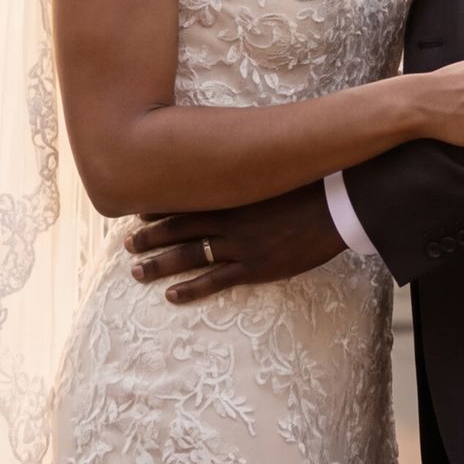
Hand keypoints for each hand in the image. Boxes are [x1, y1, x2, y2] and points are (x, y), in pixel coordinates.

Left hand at [127, 183, 346, 304]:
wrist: (338, 203)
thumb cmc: (310, 185)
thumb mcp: (275, 173)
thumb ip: (251, 174)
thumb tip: (239, 167)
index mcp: (233, 192)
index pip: (186, 199)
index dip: (161, 207)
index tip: (139, 211)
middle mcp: (229, 218)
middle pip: (179, 228)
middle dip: (150, 236)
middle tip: (126, 243)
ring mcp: (240, 244)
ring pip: (189, 255)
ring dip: (159, 263)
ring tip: (135, 271)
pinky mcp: (255, 267)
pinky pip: (215, 280)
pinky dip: (191, 289)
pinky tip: (172, 295)